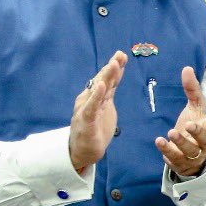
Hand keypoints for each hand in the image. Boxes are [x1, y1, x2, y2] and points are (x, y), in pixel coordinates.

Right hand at [69, 51, 126, 173]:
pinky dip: (96, 96)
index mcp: (96, 97)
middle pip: (102, 81)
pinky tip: (101, 87)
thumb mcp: (105, 106)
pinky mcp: (86, 121)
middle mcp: (89, 99)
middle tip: (120, 55)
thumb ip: (109, 91)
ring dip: (105, 77)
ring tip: (113, 64)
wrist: (83, 150)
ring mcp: (86, 109)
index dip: (115, 68)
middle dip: (111, 68)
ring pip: (97, 91)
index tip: (123, 54)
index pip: (107, 80)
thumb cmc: (95, 127)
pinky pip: (91, 107)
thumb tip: (115, 75)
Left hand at [157, 66, 205, 177]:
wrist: (191, 156)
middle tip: (189, 125)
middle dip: (198, 132)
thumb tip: (187, 68)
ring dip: (181, 142)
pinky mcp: (181, 162)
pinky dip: (167, 150)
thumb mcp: (194, 108)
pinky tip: (159, 141)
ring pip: (190, 150)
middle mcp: (204, 142)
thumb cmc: (194, 127)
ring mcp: (193, 154)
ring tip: (170, 133)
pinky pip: (175, 158)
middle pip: (205, 139)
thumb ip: (192, 90)